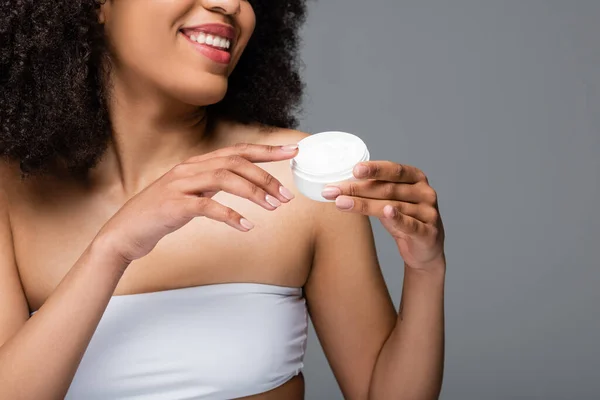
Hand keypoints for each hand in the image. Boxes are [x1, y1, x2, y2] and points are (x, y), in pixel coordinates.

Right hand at [97, 143, 298, 264]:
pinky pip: (207, 207)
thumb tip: (243, 182)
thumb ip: (213, 184)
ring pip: (224, 179)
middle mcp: (189, 169)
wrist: (126, 232)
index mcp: (196, 164)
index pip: (237, 151)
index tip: (292, 152)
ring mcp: (180, 185)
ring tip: (273, 208)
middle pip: (235, 162)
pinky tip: (246, 226)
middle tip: (286, 195)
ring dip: (253, 193)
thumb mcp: (191, 193)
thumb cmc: (162, 213)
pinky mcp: (174, 206)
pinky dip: (230, 215)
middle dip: (265, 176)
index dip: (266, 150)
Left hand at [321, 161, 444, 270]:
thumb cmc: (403, 219)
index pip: (394, 170)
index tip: (354, 170)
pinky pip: (411, 224)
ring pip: (393, 206)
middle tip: (332, 190)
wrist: (425, 250)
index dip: (375, 169)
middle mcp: (425, 192)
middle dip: (358, 189)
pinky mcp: (428, 233)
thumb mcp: (389, 201)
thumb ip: (373, 190)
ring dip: (364, 205)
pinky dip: (398, 218)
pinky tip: (386, 212)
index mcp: (416, 178)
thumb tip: (338, 185)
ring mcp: (429, 213)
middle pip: (388, 189)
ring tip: (341, 203)